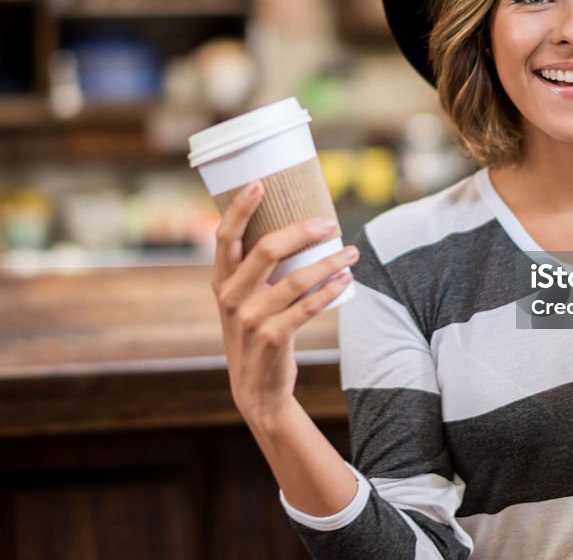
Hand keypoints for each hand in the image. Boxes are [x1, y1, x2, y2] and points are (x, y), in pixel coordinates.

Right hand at [210, 180, 357, 425]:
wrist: (256, 390)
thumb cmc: (257, 333)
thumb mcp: (245, 302)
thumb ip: (258, 272)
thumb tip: (301, 229)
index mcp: (221, 281)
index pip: (225, 237)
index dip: (240, 208)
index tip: (259, 183)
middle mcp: (231, 297)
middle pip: (266, 249)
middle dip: (302, 230)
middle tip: (330, 222)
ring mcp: (251, 319)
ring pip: (296, 279)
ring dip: (328, 261)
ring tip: (351, 251)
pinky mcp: (274, 338)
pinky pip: (308, 306)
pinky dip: (330, 290)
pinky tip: (346, 279)